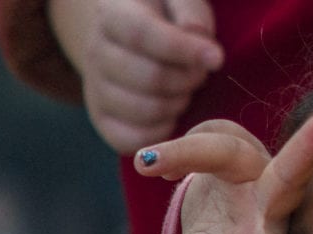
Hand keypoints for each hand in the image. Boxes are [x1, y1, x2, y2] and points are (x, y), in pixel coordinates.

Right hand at [80, 0, 223, 152]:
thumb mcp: (179, 1)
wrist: (132, 42)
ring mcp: (95, 89)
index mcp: (112, 14)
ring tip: (186, 90)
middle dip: (188, 79)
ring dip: (179, 104)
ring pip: (145, 111)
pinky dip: (163, 132)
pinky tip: (173, 113)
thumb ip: (190, 12)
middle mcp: (95, 51)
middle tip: (200, 74)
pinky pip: (134, 140)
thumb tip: (198, 38)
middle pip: (150, 78)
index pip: (142, 35)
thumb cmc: (166, 18)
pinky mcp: (103, 122)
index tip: (217, 58)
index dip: (183, 50)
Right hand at [136, 109, 312, 233]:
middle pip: (288, 176)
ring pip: (230, 150)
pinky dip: (173, 155)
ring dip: (189, 151)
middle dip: (307, 150)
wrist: (215, 228)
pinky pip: (201, 139)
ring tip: (147, 164)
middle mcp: (269, 207)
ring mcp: (250, 170)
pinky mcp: (230, 143)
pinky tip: (149, 165)